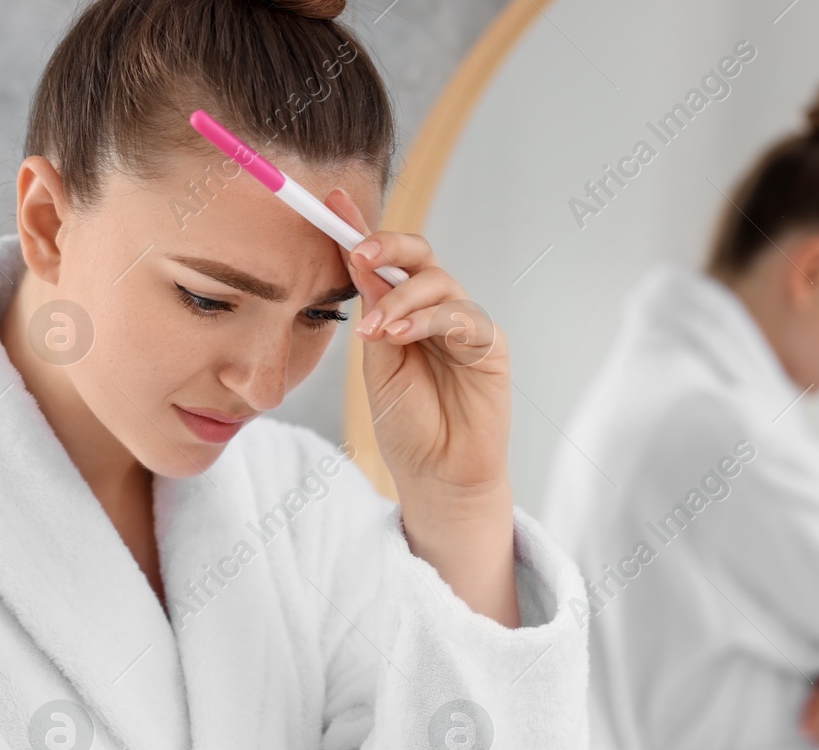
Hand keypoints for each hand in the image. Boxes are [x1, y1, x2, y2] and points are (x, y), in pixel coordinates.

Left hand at [324, 190, 519, 627]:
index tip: (329, 203)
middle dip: (388, 245)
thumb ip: (372, 309)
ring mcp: (465, 324)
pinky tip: (400, 334)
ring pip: (439, 282)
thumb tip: (355, 254)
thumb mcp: (376, 361)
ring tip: (376, 327)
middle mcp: (437, 309)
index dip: (360, 229)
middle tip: (357, 252)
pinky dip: (427, 319)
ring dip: (402, 297)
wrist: (436, 476)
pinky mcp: (489, 345)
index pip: (385, 260)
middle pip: (419, 255)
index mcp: (404, 310)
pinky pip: (461, 315)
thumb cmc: (406, 424)